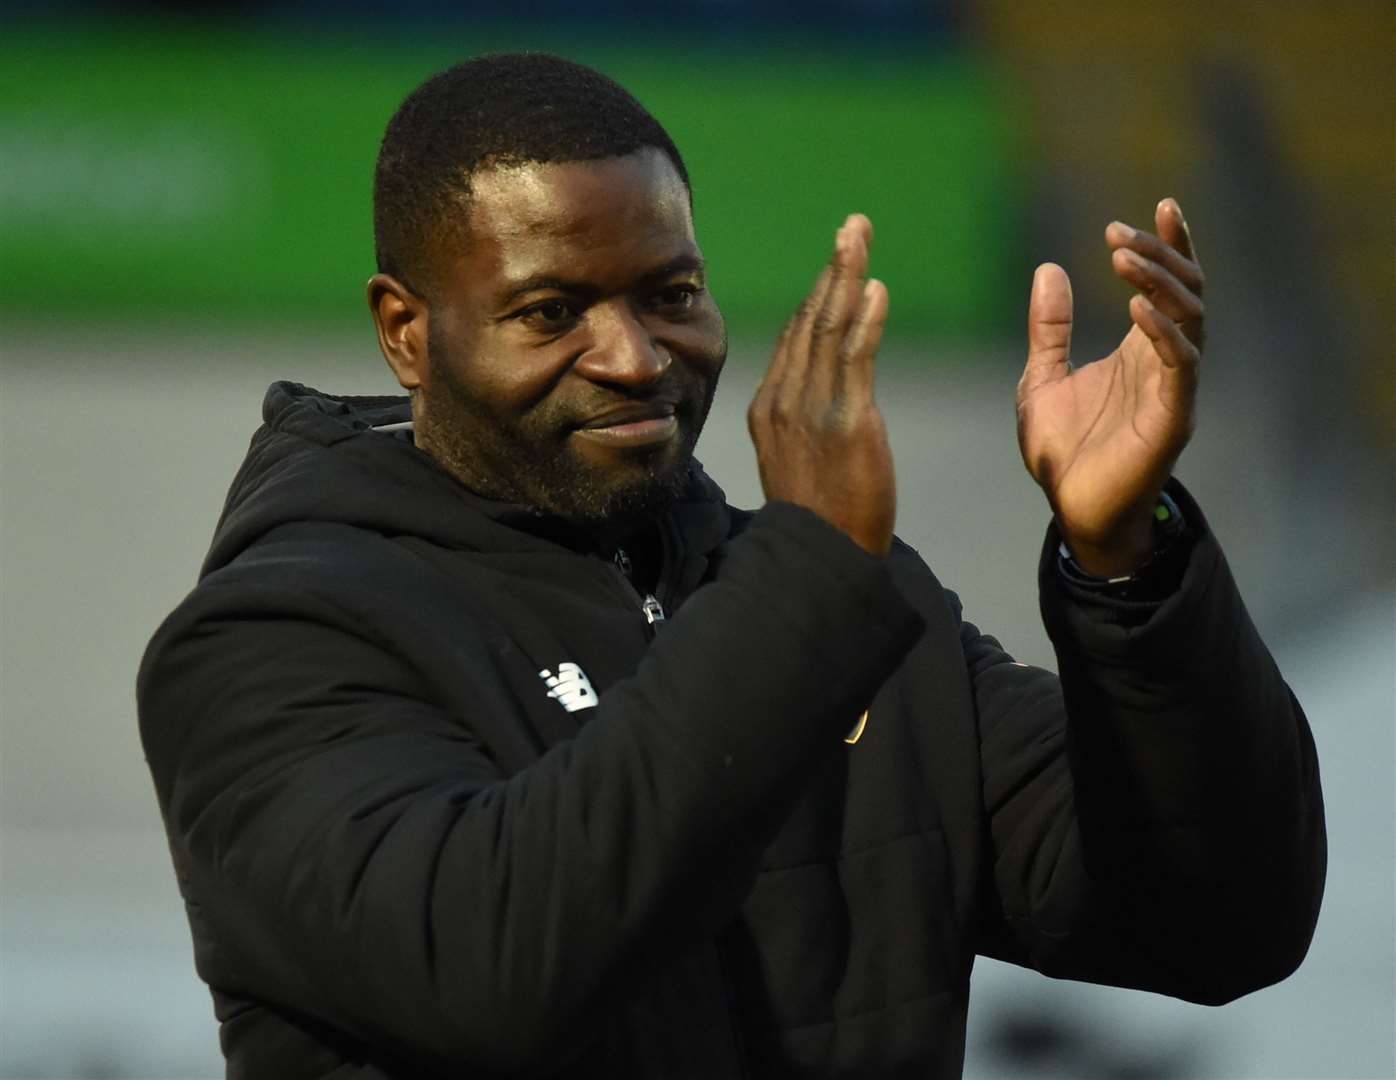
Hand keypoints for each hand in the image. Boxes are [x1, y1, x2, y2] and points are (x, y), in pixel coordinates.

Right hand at [749, 214, 894, 555]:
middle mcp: (784, 401)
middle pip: (809, 320)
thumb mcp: (795, 461)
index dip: (819, 296)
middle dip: (833, 269)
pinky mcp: (847, 422)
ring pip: (829, 328)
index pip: (795, 339)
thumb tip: (819, 396)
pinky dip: (865, 320)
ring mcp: (812, 409)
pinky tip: (876, 288)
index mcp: (768, 408)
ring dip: (847, 275)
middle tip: (853, 227)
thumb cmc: (817, 517)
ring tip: (860, 236)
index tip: (838, 265)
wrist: (820, 557)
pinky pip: (854, 358)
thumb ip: (801, 421)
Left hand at [1016, 198, 1204, 576]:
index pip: (1168, 286)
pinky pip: (1180, 366)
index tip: (1161, 204)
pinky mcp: (1172, 418)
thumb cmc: (1063, 452)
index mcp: (1140, 351)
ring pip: (1188, 320)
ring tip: (1123, 257)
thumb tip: (1049, 269)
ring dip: (1158, 284)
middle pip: (1184, 292)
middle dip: (1158, 256)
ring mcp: (1173, 388)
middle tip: (1119, 233)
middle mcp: (1165, 362)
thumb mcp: (1041, 378)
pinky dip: (1162, 333)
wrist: (1071, 510)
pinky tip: (1137, 308)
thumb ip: (1049, 329)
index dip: (1169, 245)